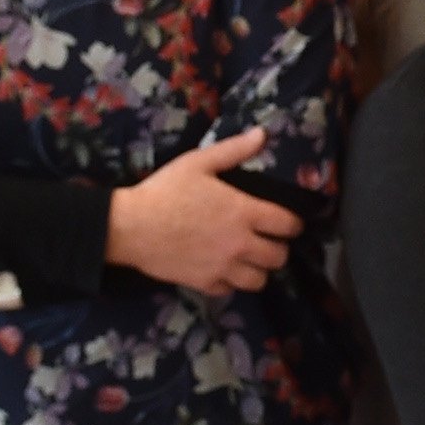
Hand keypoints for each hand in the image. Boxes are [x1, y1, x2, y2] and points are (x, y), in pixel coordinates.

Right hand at [103, 129, 299, 294]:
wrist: (131, 226)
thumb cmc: (165, 191)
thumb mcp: (198, 162)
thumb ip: (234, 150)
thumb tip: (262, 134)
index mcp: (244, 213)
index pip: (288, 225)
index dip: (294, 224)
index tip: (288, 223)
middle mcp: (240, 244)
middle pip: (279, 257)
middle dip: (278, 248)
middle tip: (268, 240)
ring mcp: (223, 267)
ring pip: (260, 280)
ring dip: (259, 269)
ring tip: (250, 259)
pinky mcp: (205, 283)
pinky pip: (231, 290)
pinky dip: (231, 282)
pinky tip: (223, 269)